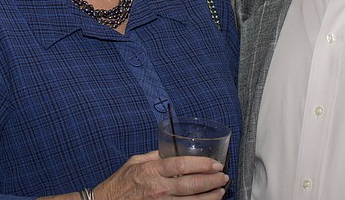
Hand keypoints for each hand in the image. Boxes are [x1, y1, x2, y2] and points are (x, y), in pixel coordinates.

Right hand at [91, 151, 228, 199]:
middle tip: (223, 177)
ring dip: (210, 197)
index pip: (181, 164)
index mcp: (152, 170)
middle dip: (212, 181)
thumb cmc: (121, 182)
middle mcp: (158, 188)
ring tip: (220, 191)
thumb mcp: (135, 162)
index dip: (201, 164)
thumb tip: (171, 150)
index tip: (215, 164)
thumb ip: (155, 156)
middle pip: (191, 184)